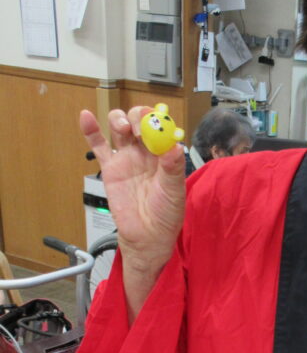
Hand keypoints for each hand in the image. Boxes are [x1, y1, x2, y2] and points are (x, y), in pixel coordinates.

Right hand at [81, 107, 185, 270]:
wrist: (147, 237)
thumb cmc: (165, 215)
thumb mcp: (174, 192)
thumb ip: (173, 168)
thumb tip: (174, 146)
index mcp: (164, 155)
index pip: (160, 127)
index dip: (158, 120)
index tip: (156, 123)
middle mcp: (145, 152)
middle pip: (138, 122)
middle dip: (138, 117)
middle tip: (138, 127)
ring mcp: (127, 158)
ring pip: (119, 128)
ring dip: (120, 119)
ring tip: (123, 127)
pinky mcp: (110, 168)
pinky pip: (99, 146)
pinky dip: (91, 130)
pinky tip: (86, 116)